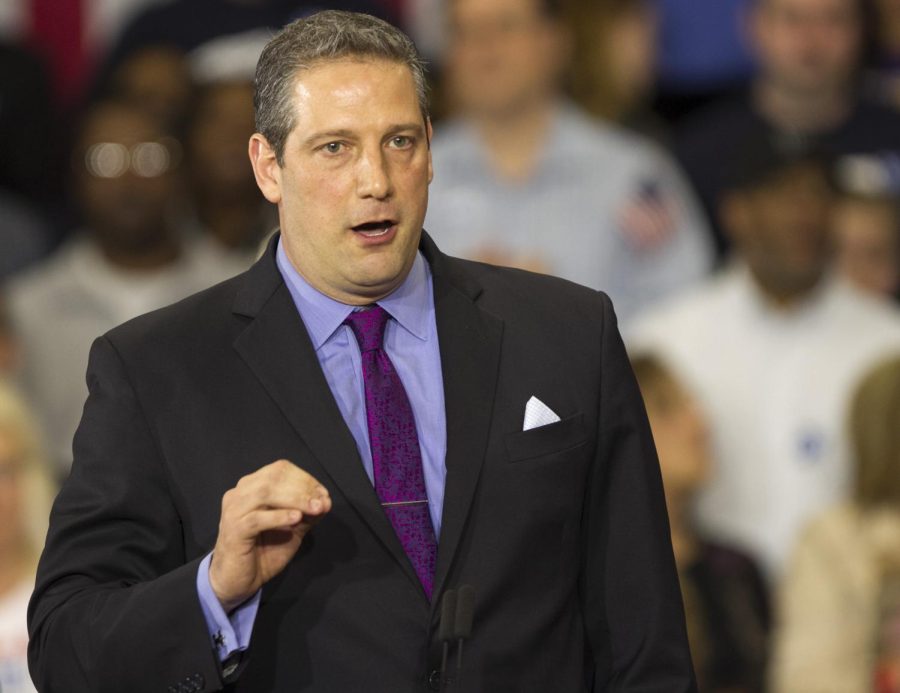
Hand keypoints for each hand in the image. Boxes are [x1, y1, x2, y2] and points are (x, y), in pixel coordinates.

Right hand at [209, 459, 331, 611]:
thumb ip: (308, 513)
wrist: (239, 581)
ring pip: (265, 492)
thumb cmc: (264, 552)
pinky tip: (296, 519)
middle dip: (303, 487)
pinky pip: (257, 518)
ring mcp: (234, 510)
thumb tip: (326, 500)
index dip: (305, 478)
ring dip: (295, 499)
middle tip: (322, 502)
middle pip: (274, 477)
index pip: (280, 470)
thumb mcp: (293, 529)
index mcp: (252, 486)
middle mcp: (240, 493)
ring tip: (314, 509)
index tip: (324, 494)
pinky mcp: (234, 530)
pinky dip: (279, 516)